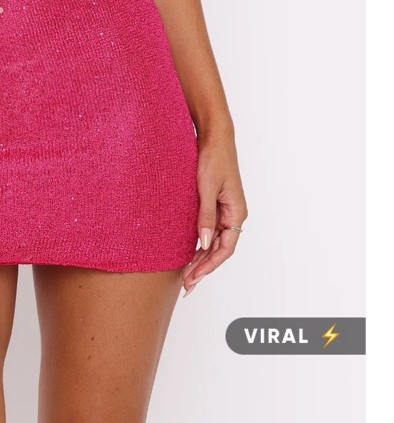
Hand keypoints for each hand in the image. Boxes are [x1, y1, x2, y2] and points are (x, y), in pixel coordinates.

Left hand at [182, 134, 247, 295]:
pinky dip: (199, 243)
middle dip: (203, 268)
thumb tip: (203, 244)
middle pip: (219, 249)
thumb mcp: (206, 187)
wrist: (214, 136)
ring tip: (186, 275)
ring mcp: (224, 210)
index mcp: (236, 212)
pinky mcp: (214, 203)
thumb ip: (205, 216)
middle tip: (186, 285)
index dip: (210, 266)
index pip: (225, 248)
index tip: (193, 278)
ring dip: (201, 258)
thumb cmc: (213, 158)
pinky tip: (188, 252)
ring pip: (213, 241)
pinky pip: (208, 229)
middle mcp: (233, 214)